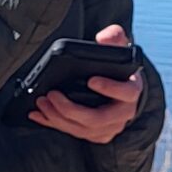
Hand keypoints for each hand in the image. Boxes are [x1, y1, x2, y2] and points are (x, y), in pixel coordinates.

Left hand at [29, 23, 144, 141]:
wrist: (119, 88)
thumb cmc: (117, 69)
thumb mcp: (119, 49)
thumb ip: (114, 38)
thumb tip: (104, 38)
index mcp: (131, 91)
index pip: (126, 93)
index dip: (110, 88)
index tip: (91, 80)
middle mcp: (123, 113)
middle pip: (97, 119)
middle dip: (71, 109)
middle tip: (52, 95)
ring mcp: (109, 127)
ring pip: (82, 129)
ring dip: (58, 117)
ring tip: (42, 102)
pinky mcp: (96, 134)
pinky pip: (74, 132)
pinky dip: (54, 124)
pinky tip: (40, 115)